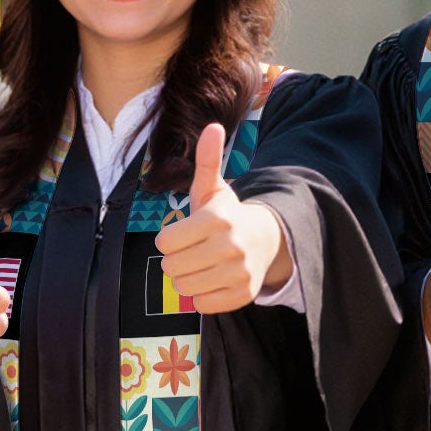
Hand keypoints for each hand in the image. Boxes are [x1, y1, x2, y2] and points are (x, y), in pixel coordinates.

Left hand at [153, 123, 288, 313]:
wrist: (265, 240)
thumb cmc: (227, 215)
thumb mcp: (214, 188)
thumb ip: (207, 160)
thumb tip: (212, 125)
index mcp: (218, 219)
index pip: (165, 242)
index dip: (168, 240)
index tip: (183, 234)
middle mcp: (231, 247)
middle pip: (171, 267)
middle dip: (175, 260)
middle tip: (191, 251)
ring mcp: (239, 273)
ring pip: (184, 288)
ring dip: (186, 278)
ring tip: (201, 265)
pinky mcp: (243, 295)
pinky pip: (202, 304)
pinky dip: (202, 295)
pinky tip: (212, 279)